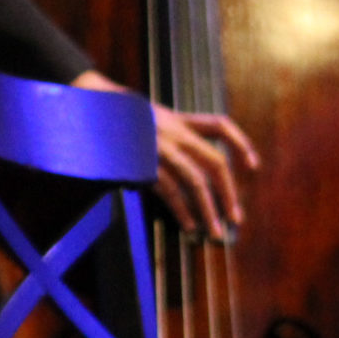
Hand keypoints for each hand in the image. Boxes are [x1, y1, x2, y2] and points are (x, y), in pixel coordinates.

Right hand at [73, 69, 260, 239]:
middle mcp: (174, 131)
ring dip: (209, 209)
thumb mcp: (147, 117)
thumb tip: (188, 159)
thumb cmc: (115, 116)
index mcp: (178, 119)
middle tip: (236, 217)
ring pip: (195, 181)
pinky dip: (182, 209)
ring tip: (215, 231)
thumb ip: (168, 131)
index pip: (220, 125)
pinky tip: (189, 224)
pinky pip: (169, 189)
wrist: (85, 106)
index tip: (253, 165)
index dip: (241, 144)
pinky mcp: (143, 161)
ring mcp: (159, 146)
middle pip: (214, 161)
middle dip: (229, 192)